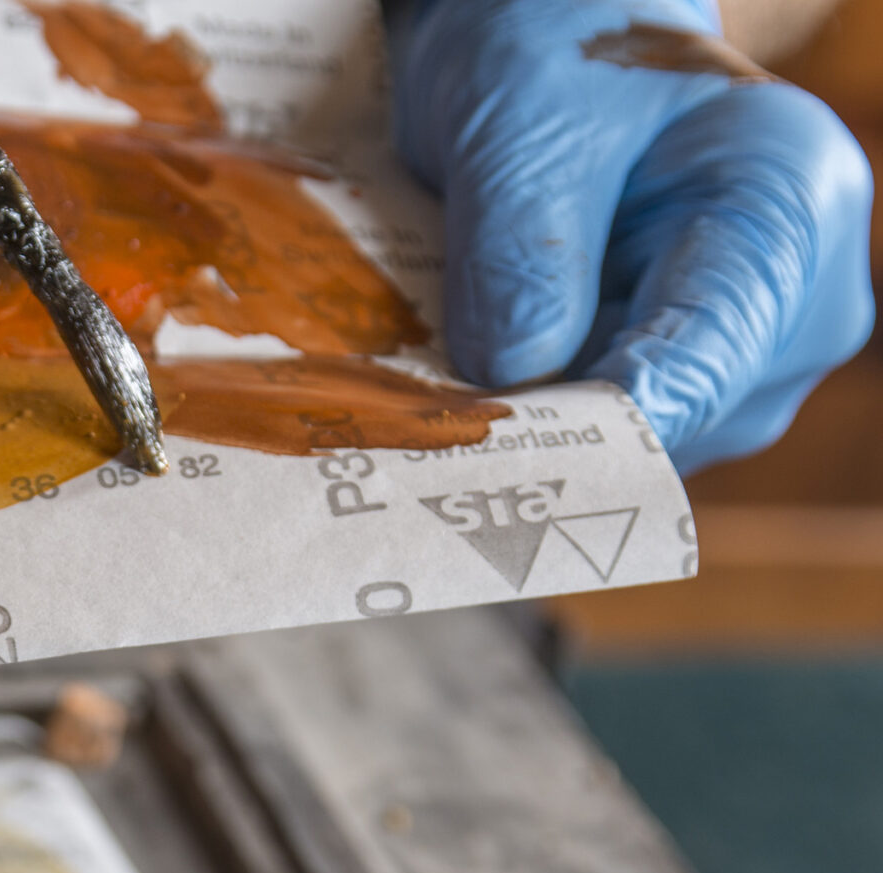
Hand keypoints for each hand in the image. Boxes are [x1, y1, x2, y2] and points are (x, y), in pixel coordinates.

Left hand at [389, 0, 872, 469]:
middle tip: (434, 424)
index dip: (607, 421)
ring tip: (440, 392)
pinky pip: (611, 432)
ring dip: (536, 429)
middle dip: (557, 429)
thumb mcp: (519, 132)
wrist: (554, 67)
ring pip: (638, 444)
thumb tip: (516, 375)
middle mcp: (798, 296)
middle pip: (681, 417)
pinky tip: (465, 389)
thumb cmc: (555, 65)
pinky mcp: (687, 381)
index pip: (710, 355)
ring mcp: (748, 351)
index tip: (507, 449)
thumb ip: (520, 251)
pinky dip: (535, 419)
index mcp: (787, 202)